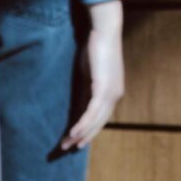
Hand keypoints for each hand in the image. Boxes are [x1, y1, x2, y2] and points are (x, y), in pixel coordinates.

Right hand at [61, 0, 124, 150]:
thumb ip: (86, 90)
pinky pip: (91, 111)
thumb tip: (79, 105)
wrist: (104, 31)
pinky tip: (73, 132)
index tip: (74, 142)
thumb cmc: (96, 49)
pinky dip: (82, 123)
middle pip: (98, 124)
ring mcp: (111, 93)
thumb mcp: (89, 74)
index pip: (100, 118)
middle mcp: (115, 96)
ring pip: (95, 121)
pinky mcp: (103, 88)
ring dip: (80, 134)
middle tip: (66, 149)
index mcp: (113, 93)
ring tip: (66, 144)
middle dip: (82, 138)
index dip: (87, 132)